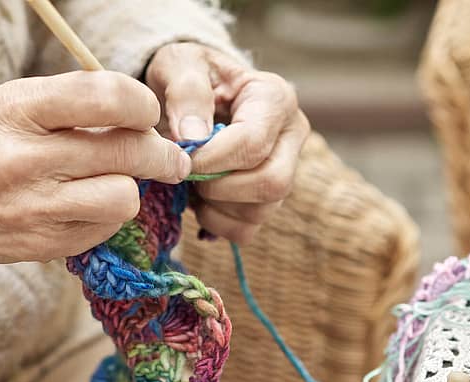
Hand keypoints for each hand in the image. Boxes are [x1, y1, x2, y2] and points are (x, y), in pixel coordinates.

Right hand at [0, 71, 190, 269]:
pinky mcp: (40, 246)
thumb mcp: (2, 103)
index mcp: (15, 110)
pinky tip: (88, 206)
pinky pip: (103, 230)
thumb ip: (66, 103)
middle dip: (161, 154)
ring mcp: (33, 209)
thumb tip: (135, 115)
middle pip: (127, 153)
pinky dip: (106, 217)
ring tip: (119, 182)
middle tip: (170, 157)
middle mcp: (24, 160)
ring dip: (131, 189)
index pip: (106, 97)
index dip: (142, 104)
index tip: (147, 112)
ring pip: (124, 198)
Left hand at [145, 42, 309, 243]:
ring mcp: (285, 169)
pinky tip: (198, 199)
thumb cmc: (189, 74)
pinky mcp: (268, 198)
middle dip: (219, 188)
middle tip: (187, 173)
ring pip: (260, 211)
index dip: (211, 159)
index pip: (253, 143)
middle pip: (272, 183)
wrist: (194, 90)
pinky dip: (215, 223)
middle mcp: (291, 136)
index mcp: (275, 98)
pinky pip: (247, 229)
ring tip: (190, 180)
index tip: (179, 157)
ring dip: (214, 206)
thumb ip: (186, 92)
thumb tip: (193, 137)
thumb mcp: (180, 64)